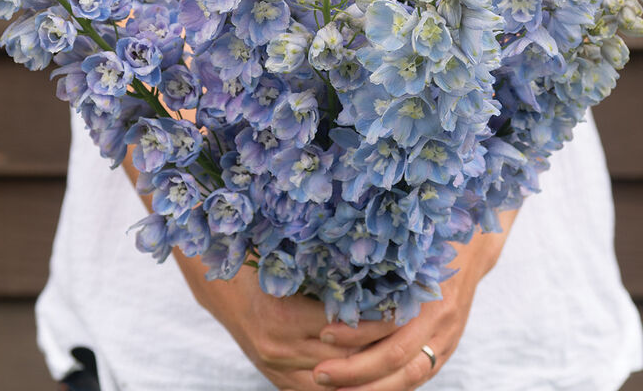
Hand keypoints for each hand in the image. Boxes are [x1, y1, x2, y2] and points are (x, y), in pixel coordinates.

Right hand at [175, 256, 394, 390]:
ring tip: (402, 355)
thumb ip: (327, 273)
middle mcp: (282, 349)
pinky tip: (376, 376)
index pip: (346, 328)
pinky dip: (352, 386)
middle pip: (346, 358)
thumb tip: (377, 269)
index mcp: (286, 317)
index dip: (378, 322)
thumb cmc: (265, 269)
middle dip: (382, 348)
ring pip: (340, 383)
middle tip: (414, 333)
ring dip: (372, 371)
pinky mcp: (282, 384)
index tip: (405, 309)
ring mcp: (280, 371)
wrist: (228, 294)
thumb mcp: (293, 264)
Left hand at [311, 208, 518, 389]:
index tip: (322, 335)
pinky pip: (419, 377)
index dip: (355, 333)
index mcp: (424, 289)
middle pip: (396, 355)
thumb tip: (331, 280)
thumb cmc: (426, 242)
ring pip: (409, 375)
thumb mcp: (405, 249)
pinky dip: (391, 388)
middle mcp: (437, 318)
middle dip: (355, 370)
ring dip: (370, 389)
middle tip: (320, 374)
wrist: (471, 248)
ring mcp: (446, 337)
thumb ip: (378, 268)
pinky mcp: (446, 348)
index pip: (388, 322)